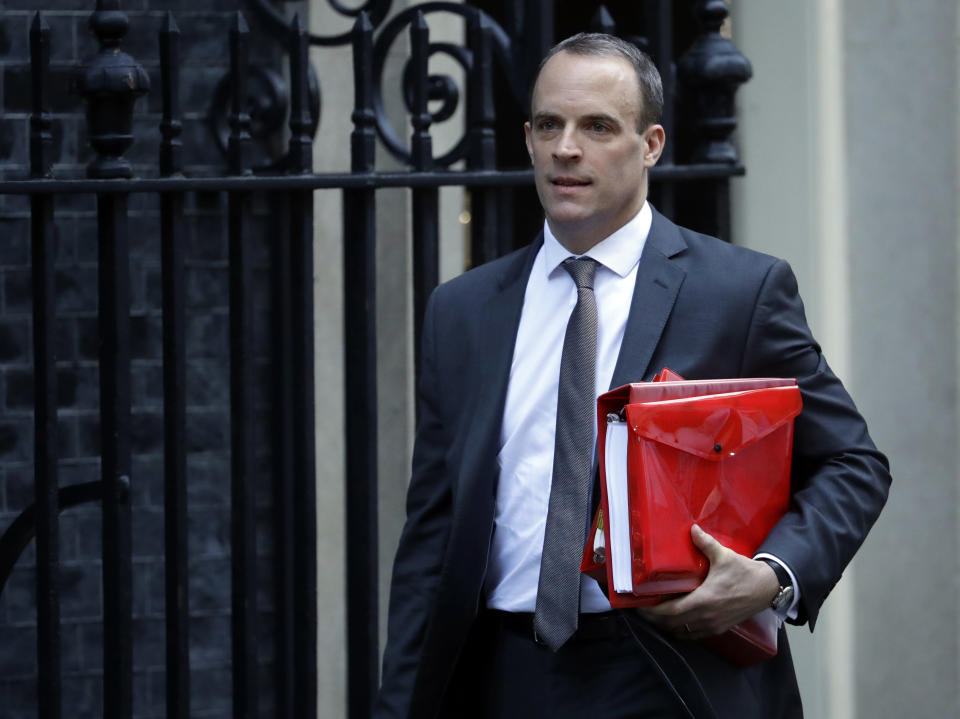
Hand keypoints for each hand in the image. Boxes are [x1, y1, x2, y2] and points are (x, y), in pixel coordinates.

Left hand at [637, 524, 779, 639]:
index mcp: (704, 600)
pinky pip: (693, 635)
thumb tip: (692, 529)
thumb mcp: (724, 555)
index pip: (671, 612)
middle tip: (644, 609)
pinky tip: (676, 620)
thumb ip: (705, 543)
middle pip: (672, 625)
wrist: (767, 588)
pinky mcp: (719, 629)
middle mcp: (706, 617)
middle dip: (655, 619)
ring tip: (657, 614)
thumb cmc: (744, 572)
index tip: (641, 606)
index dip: (653, 612)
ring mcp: (712, 625)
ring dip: (667, 626)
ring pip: (682, 633)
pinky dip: (681, 630)